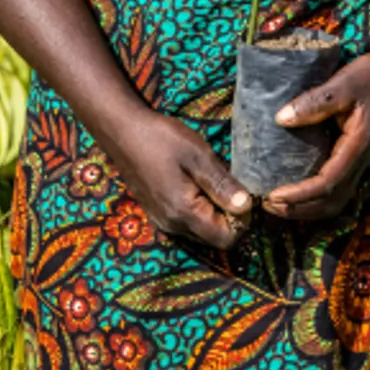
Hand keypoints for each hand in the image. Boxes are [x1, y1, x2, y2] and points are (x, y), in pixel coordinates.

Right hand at [110, 109, 251, 249]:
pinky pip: (187, 222)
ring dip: (214, 212)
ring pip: (200, 230)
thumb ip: (222, 184)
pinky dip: (199, 209)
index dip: (242, 220)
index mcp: (184, 213)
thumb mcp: (198, 156)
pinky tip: (196, 183)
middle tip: (231, 184)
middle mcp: (173, 226)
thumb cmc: (161, 139)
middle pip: (213, 237)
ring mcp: (162, 221)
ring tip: (213, 181)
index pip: (226, 238)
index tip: (243, 193)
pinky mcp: (157, 213)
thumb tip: (247, 206)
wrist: (123, 132)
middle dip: (229, 217)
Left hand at [262, 30, 369, 221]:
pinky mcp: (354, 157)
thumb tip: (280, 119)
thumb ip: (315, 101)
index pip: (327, 183)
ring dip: (306, 208)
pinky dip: (315, 199)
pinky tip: (296, 191)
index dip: (299, 194)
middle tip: (267, 204)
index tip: (273, 195)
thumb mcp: (343, 83)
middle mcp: (359, 161)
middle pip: (331, 202)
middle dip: (299, 209)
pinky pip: (336, 189)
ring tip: (278, 204)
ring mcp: (358, 161)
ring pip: (335, 200)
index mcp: (356, 147)